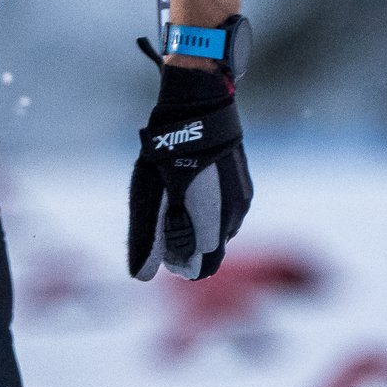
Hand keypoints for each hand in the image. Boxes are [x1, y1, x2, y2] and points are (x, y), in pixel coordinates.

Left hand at [127, 65, 251, 279]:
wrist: (199, 109)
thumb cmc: (168, 153)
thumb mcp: (149, 195)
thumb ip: (148, 238)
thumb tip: (142, 277)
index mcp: (211, 226)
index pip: (199, 269)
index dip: (177, 262)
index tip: (163, 243)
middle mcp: (233, 219)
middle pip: (210, 253)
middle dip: (188, 246)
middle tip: (166, 217)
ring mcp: (242, 202)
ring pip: (219, 233)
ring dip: (200, 227)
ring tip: (178, 194)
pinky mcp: (244, 189)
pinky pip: (226, 214)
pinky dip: (210, 210)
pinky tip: (193, 186)